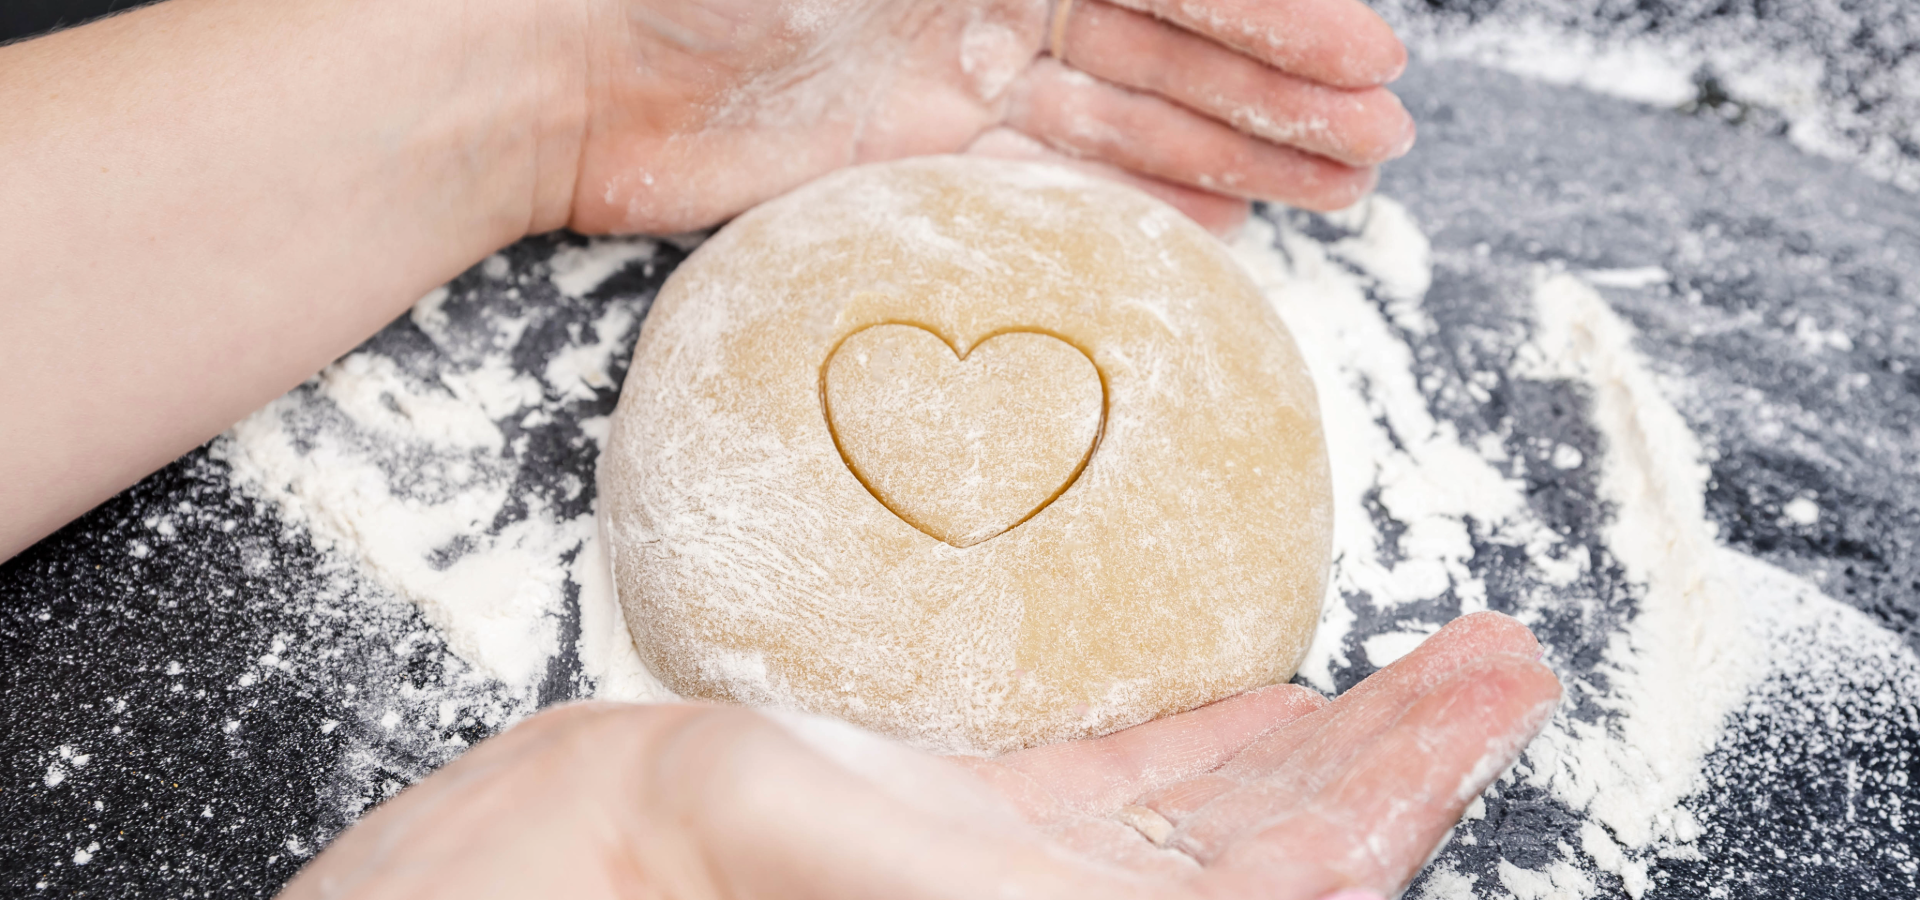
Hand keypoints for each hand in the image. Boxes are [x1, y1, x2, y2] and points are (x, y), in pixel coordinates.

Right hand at [278, 612, 1556, 898]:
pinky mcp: (931, 845)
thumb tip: (1195, 888)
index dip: (1382, 805)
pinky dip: (1201, 754)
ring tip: (1439, 673)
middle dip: (1393, 763)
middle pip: (1262, 859)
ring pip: (1199, 828)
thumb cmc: (548, 893)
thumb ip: (959, 873)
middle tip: (1500, 668)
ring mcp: (986, 888)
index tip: (1480, 708)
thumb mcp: (745, 827)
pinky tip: (1263, 708)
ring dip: (1327, 748)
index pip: (1256, 895)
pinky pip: (1101, 808)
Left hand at [564, 0, 1416, 234]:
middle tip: (1383, 138)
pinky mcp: (908, 161)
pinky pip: (1052, 186)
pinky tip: (1218, 223)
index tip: (1370, 54)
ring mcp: (954, 76)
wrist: (559, 55)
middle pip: (1172, 38)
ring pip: (1128, 114)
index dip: (1276, 9)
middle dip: (1282, 83)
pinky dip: (1135, 204)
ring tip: (1338, 184)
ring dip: (1236, 146)